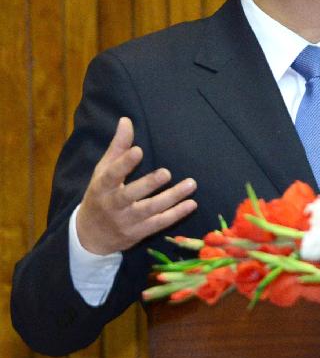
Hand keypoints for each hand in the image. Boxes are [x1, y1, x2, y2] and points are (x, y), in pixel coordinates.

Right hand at [75, 117, 197, 254]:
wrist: (90, 236)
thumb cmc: (100, 196)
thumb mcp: (103, 172)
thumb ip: (118, 147)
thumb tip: (126, 120)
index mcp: (101, 188)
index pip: (111, 175)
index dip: (124, 164)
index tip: (138, 151)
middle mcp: (113, 206)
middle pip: (130, 195)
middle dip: (148, 184)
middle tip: (167, 172)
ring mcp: (126, 222)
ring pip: (150, 210)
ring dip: (172, 198)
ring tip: (191, 184)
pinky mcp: (139, 233)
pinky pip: (159, 224)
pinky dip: (176, 214)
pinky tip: (192, 204)